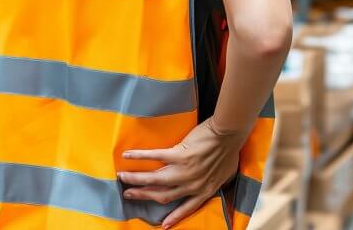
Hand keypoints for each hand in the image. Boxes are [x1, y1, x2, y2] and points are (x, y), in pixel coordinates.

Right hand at [120, 118, 247, 228]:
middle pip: (162, 195)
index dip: (174, 216)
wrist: (229, 132)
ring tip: (122, 177)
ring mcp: (184, 170)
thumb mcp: (226, 173)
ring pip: (154, 180)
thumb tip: (215, 182)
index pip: (186, 207)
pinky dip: (139, 156)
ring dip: (136, 179)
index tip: (163, 225)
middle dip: (143, 195)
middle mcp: (192, 184)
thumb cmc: (230, 149)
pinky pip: (154, 157)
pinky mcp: (178, 154)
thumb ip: (216, 181)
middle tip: (128, 194)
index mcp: (204, 190)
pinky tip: (127, 155)